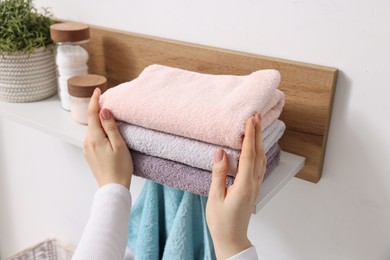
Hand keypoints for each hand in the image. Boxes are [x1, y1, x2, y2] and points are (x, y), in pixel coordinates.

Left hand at [83, 88, 133, 188]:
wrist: (113, 188)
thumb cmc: (120, 168)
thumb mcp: (119, 145)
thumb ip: (110, 127)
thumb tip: (104, 111)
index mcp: (94, 138)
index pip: (92, 114)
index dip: (94, 100)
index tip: (98, 90)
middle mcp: (87, 142)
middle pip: (92, 121)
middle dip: (98, 110)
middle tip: (107, 99)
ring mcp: (87, 149)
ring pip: (93, 130)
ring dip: (99, 121)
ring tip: (109, 115)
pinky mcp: (90, 154)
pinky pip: (93, 137)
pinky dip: (99, 130)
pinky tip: (107, 132)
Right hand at [206, 114, 265, 258]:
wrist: (232, 239)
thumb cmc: (221, 222)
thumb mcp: (215, 197)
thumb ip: (219, 173)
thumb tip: (221, 153)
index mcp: (243, 185)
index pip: (248, 155)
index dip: (249, 136)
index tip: (249, 121)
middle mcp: (253, 183)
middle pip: (258, 153)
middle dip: (257, 133)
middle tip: (255, 116)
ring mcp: (255, 186)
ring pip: (261, 159)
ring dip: (259, 141)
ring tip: (256, 126)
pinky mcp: (253, 188)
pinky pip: (260, 166)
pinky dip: (259, 152)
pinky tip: (256, 147)